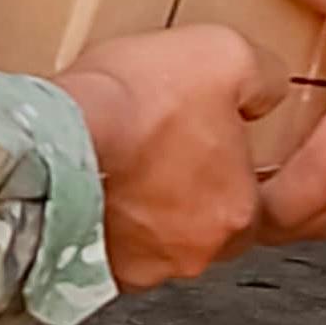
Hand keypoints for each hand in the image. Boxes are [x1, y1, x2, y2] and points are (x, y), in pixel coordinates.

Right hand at [56, 25, 277, 290]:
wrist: (55, 136)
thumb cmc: (135, 105)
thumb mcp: (226, 55)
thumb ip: (263, 79)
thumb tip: (270, 88)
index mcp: (238, 215)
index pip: (254, 201)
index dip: (232, 162)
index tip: (210, 136)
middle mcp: (194, 254)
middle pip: (203, 222)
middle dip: (187, 187)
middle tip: (161, 142)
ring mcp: (139, 269)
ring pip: (153, 237)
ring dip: (142, 205)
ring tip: (119, 156)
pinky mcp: (89, 269)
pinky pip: (105, 246)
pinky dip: (101, 218)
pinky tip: (88, 182)